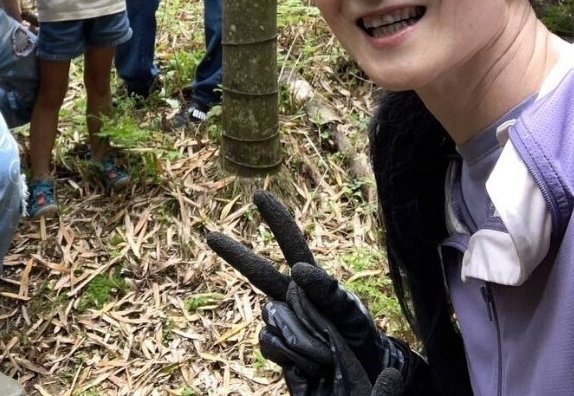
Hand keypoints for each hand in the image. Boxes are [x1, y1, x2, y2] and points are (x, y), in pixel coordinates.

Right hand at [206, 191, 420, 393]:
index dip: (276, 221)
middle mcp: (290, 299)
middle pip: (258, 273)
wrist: (362, 378)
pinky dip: (290, 353)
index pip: (292, 246)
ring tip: (326, 352)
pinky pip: (270, 342)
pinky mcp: (275, 350)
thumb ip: (330, 291)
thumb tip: (297, 269)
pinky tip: (310, 364)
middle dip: (235, 254)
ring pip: (273, 316)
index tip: (259, 196)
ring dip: (301, 335)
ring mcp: (280, 323)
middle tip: (211, 236)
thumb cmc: (362, 340)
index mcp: (310, 282)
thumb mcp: (354, 314)